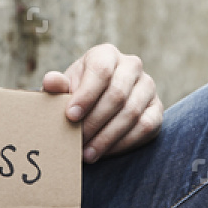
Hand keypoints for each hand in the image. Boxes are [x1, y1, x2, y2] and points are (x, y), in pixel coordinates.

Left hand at [42, 44, 163, 162]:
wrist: (95, 107)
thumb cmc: (77, 95)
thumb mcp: (64, 90)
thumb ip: (56, 87)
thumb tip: (51, 81)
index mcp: (106, 54)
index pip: (101, 71)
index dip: (86, 95)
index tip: (70, 117)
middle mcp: (131, 66)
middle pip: (117, 94)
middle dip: (94, 121)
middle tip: (76, 140)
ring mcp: (148, 87)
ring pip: (131, 113)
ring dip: (107, 137)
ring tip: (87, 153)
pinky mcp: (156, 109)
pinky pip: (145, 127)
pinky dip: (123, 143)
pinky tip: (105, 152)